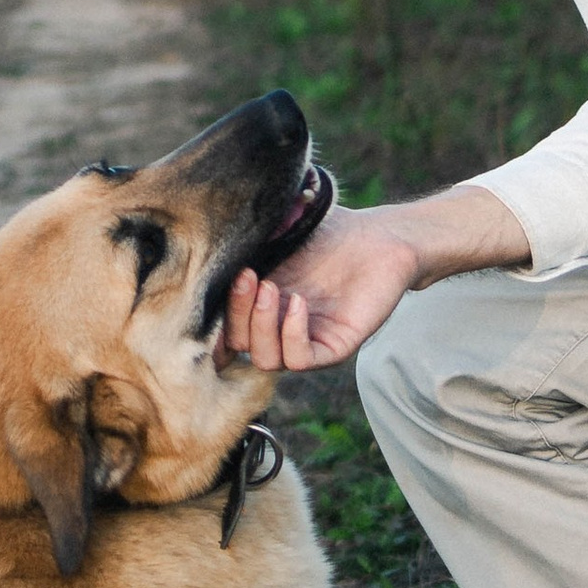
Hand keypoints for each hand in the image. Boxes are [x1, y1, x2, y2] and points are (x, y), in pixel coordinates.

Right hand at [224, 206, 421, 372]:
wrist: (381, 236)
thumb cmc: (331, 231)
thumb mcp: (279, 228)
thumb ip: (249, 234)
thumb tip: (213, 228)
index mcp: (258, 305)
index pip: (221, 331)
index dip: (207, 320)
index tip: (206, 284)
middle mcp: (278, 328)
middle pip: (236, 345)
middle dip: (235, 312)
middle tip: (248, 275)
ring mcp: (305, 339)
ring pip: (265, 360)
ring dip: (260, 326)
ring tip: (270, 287)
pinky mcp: (335, 347)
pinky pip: (301, 360)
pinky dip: (291, 335)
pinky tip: (297, 302)